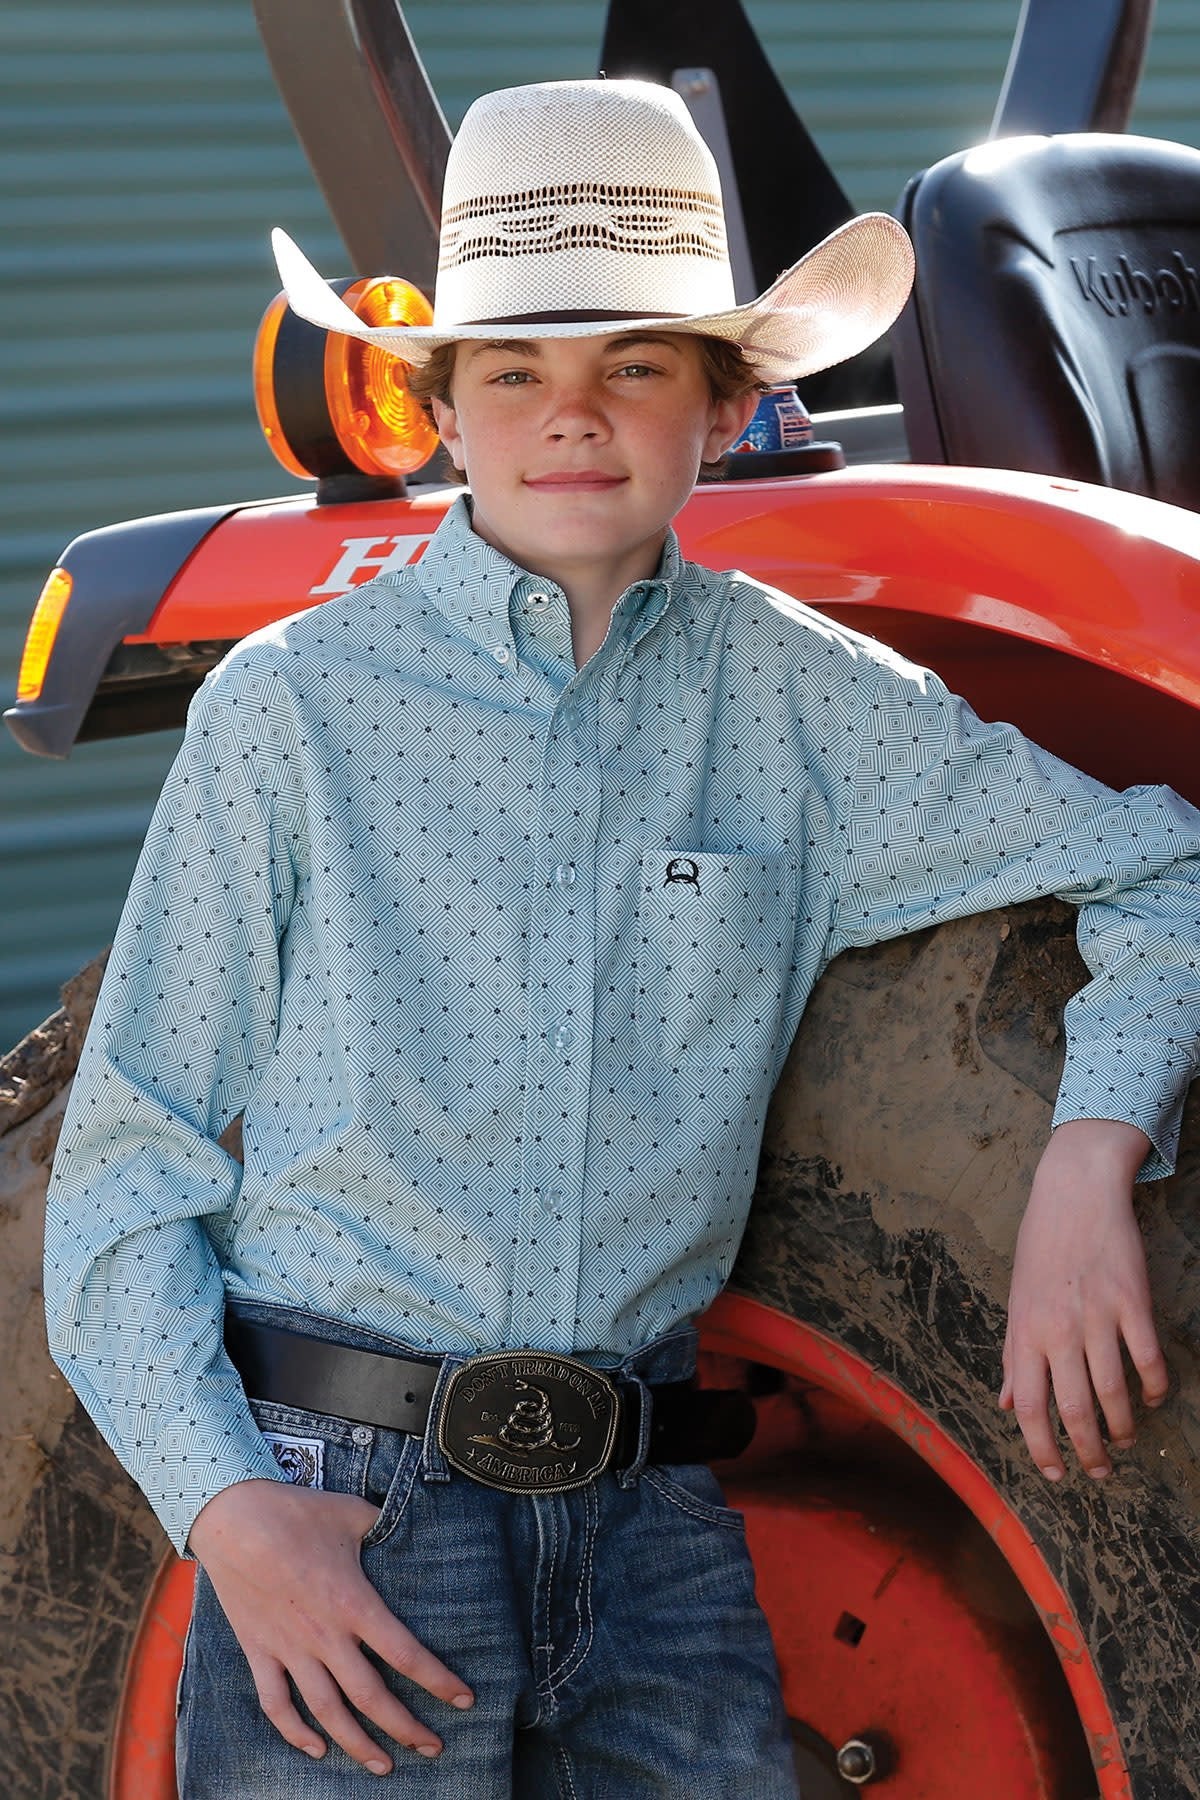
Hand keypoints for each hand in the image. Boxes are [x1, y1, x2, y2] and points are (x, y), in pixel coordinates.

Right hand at [187, 1478, 473, 1773]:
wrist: (232, 1518)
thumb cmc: (296, 1511)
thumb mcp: (352, 1512)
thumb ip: (384, 1525)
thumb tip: (412, 1522)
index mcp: (353, 1603)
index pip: (405, 1654)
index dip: (438, 1681)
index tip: (464, 1699)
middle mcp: (324, 1636)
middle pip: (371, 1697)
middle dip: (406, 1728)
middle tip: (434, 1748)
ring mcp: (289, 1649)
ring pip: (327, 1712)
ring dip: (357, 1745)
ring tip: (384, 1766)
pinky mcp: (258, 1652)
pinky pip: (275, 1704)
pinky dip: (294, 1734)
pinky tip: (316, 1750)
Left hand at [999, 1119, 1169, 1480]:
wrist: (1075, 1192)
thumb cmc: (1041, 1246)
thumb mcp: (1017, 1299)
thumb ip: (1014, 1354)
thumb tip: (1006, 1402)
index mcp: (1026, 1331)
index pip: (1029, 1406)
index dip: (1040, 1448)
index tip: (1055, 1474)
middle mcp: (1059, 1328)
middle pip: (1074, 1408)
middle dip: (1087, 1451)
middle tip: (1099, 1472)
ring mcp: (1098, 1315)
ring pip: (1113, 1391)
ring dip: (1122, 1426)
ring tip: (1124, 1441)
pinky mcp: (1132, 1301)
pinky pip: (1148, 1358)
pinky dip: (1154, 1387)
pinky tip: (1152, 1399)